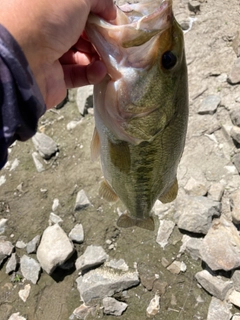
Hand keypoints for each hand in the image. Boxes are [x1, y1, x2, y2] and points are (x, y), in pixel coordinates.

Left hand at [0, 0, 115, 107]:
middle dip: (100, 37)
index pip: (76, 9)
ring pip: (81, 54)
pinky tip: (100, 70)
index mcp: (46, 6)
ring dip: (98, 55)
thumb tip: (110, 11)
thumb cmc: (47, 19)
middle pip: (80, 32)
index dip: (96, 12)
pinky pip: (78, 74)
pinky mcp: (55, 77)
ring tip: (110, 58)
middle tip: (114, 42)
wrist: (25, 59)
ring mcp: (50, 54)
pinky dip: (91, 72)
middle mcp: (46, 28)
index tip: (112, 20)